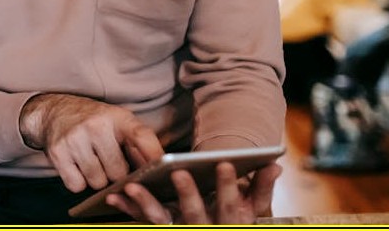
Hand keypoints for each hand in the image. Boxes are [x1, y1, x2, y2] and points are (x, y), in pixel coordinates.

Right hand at [19, 94, 162, 191]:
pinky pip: (76, 185)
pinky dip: (77, 181)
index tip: (161, 168)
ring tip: (90, 160)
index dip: (154, 155)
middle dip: (114, 173)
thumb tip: (157, 168)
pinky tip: (75, 165)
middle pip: (118, 173)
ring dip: (95, 178)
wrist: (52, 111)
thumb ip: (137, 141)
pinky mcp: (58, 152)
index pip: (142, 137)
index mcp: (116, 117)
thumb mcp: (117, 120)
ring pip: (97, 182)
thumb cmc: (91, 120)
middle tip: (106, 159)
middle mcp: (96, 126)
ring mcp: (75, 139)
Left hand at [105, 161, 281, 223]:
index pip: (231, 208)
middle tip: (178, 172)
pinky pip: (143, 223)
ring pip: (163, 223)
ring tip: (131, 186)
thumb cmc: (239, 223)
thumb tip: (275, 165)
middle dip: (187, 195)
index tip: (224, 163)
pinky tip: (113, 196)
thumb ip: (262, 189)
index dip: (229, 187)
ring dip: (146, 205)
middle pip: (194, 217)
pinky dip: (128, 210)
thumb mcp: (256, 212)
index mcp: (231, 226)